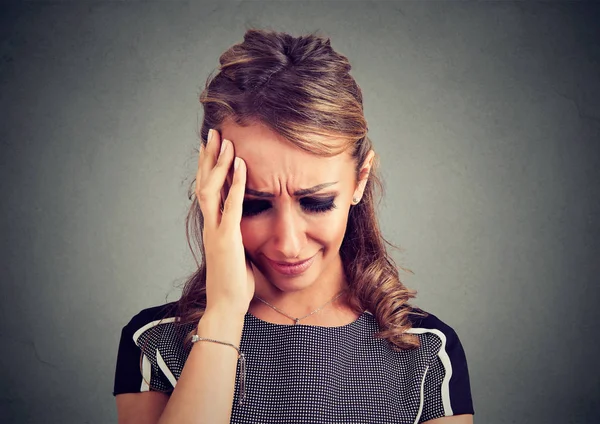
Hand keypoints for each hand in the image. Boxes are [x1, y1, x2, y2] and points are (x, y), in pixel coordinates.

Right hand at [195, 128, 254, 315]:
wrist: (226, 308)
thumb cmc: (235, 285)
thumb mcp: (239, 255)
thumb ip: (240, 239)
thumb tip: (250, 230)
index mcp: (213, 229)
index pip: (208, 192)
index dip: (209, 169)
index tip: (212, 148)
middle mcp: (210, 226)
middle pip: (204, 184)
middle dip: (208, 158)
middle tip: (212, 134)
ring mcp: (215, 232)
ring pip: (211, 190)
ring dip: (218, 164)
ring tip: (225, 141)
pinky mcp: (226, 239)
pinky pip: (231, 206)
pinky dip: (235, 184)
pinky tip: (240, 165)